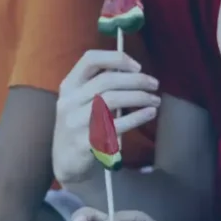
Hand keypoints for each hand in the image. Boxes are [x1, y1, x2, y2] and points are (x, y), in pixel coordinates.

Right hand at [54, 50, 158, 184]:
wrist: (65, 162)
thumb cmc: (80, 126)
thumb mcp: (81, 101)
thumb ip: (100, 86)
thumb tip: (134, 71)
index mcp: (69, 86)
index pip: (90, 59)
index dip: (116, 58)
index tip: (138, 66)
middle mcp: (69, 101)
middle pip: (106, 80)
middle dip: (136, 80)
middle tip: (155, 84)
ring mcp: (75, 122)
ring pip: (112, 100)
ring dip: (139, 97)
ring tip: (155, 100)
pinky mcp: (86, 142)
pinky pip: (116, 125)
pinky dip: (137, 117)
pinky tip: (149, 113)